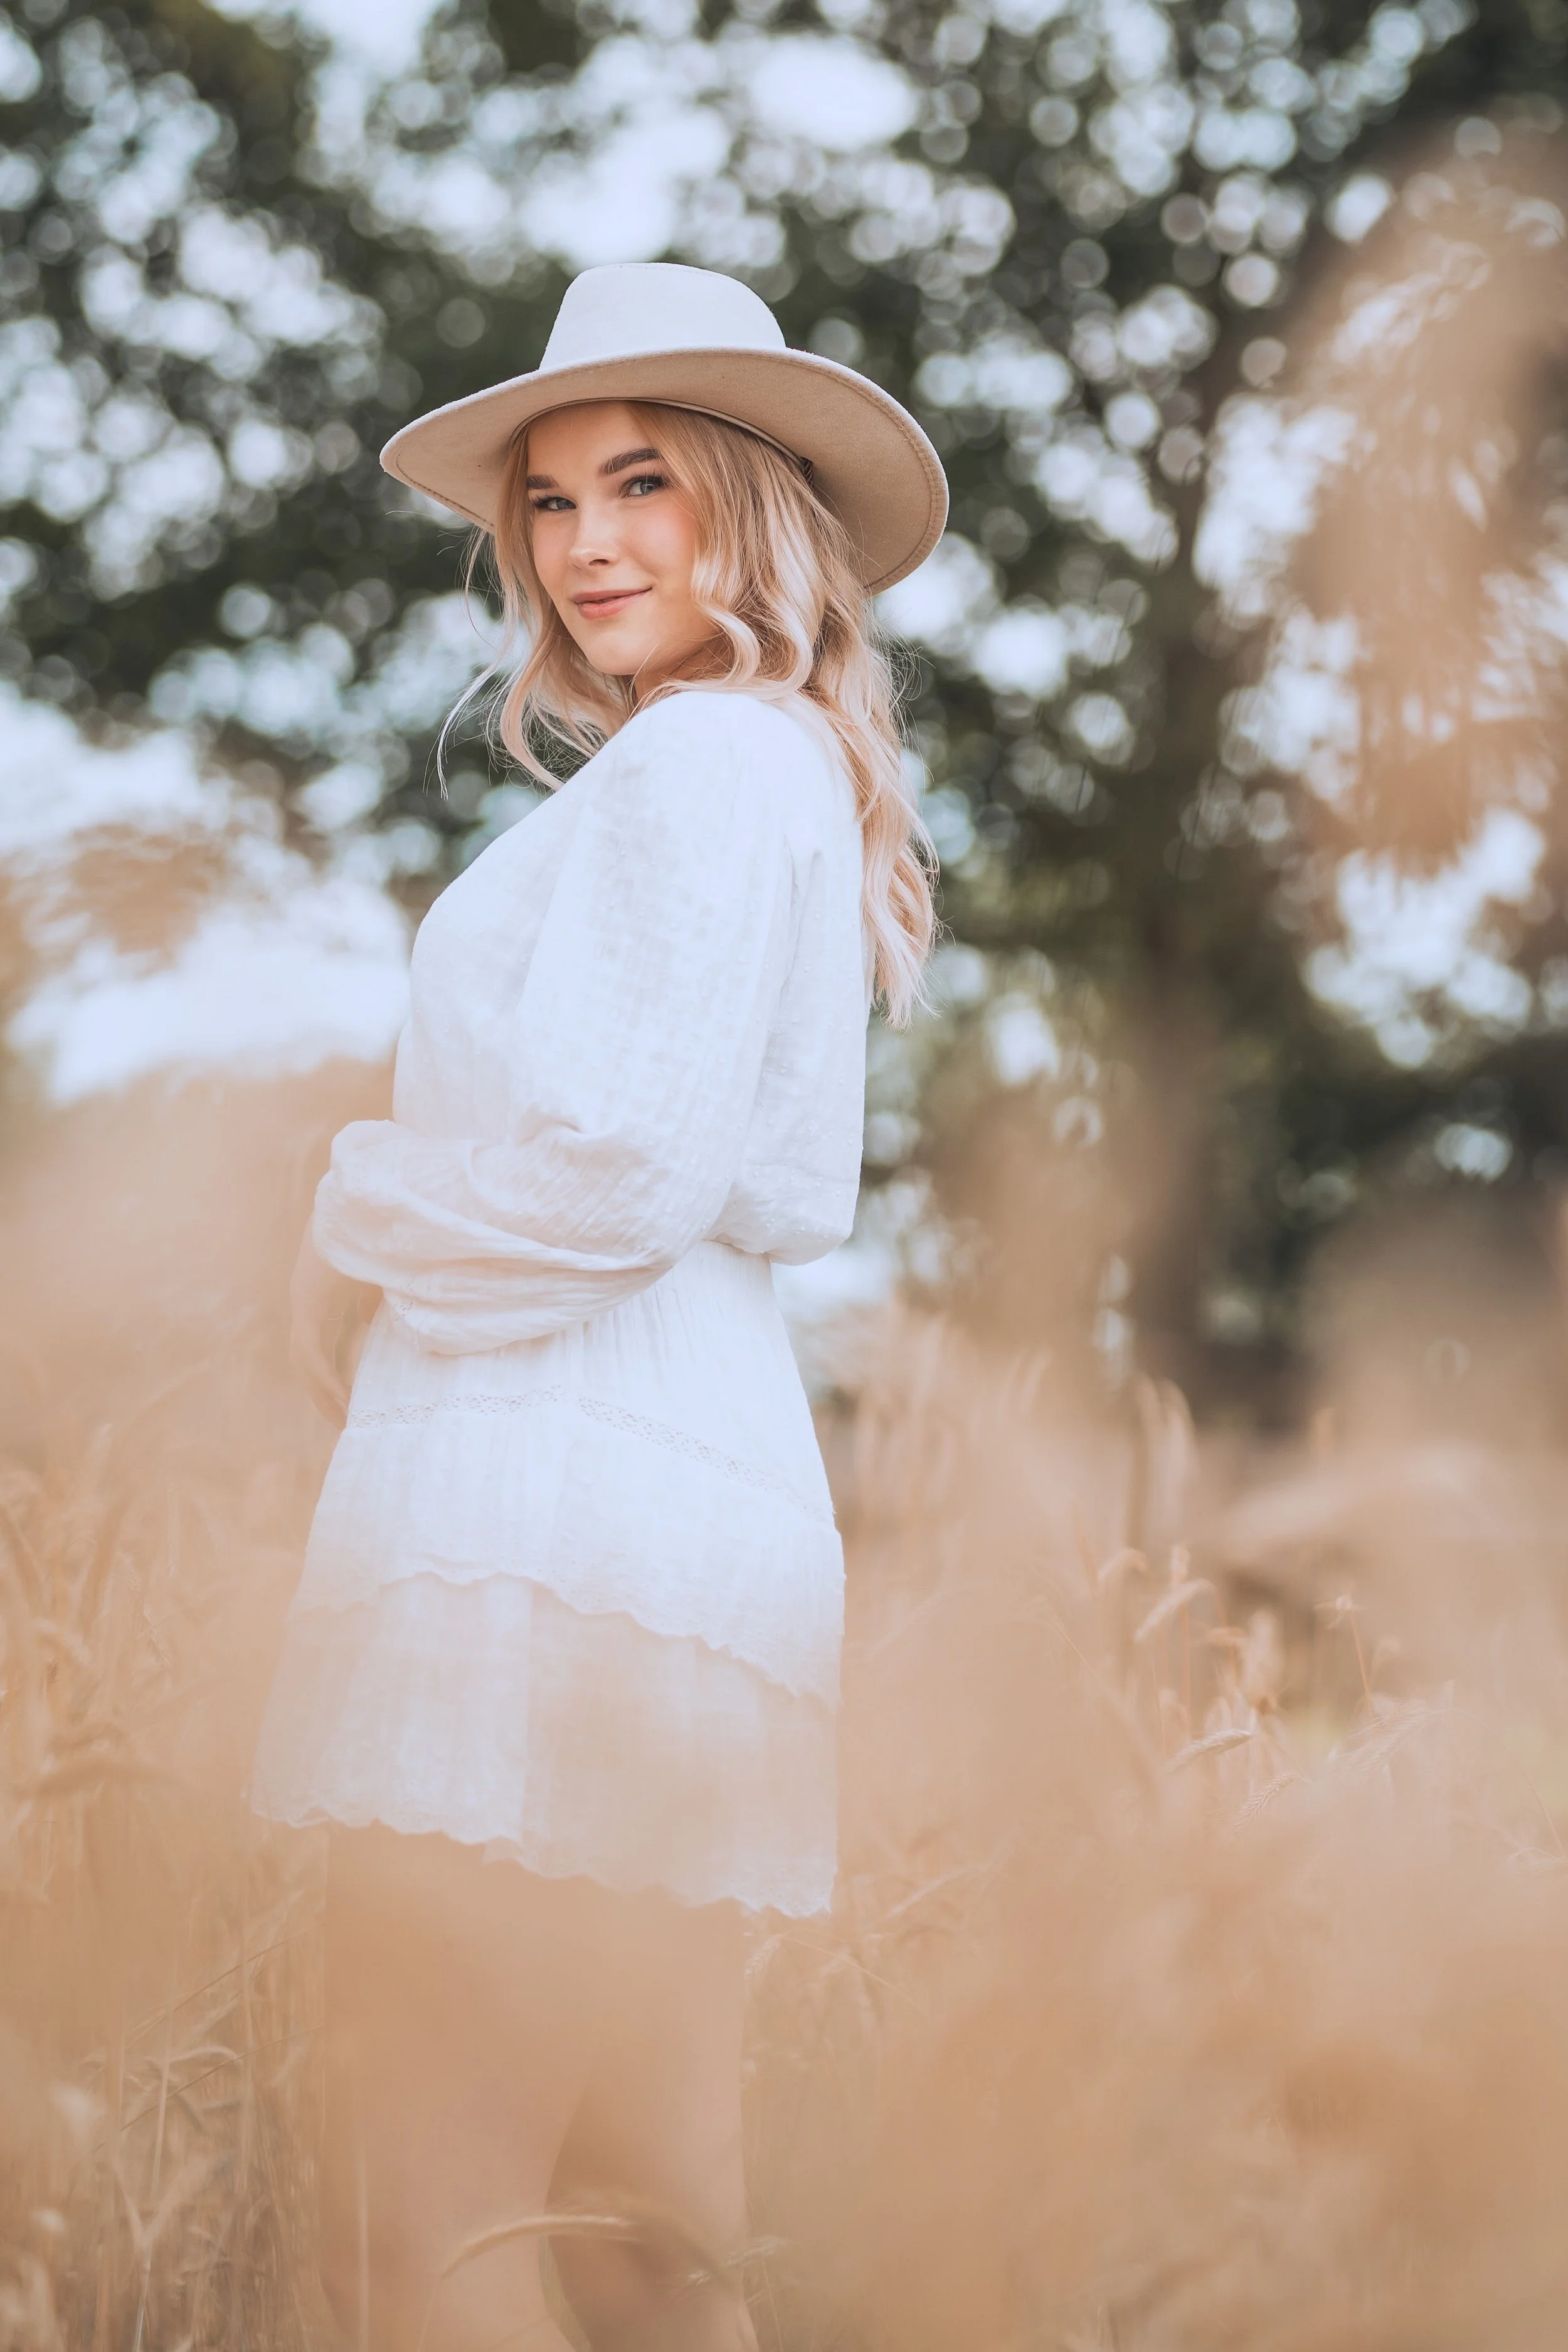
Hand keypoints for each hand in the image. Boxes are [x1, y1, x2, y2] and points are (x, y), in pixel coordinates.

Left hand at [289, 1226, 370, 1429]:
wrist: (370, 1201)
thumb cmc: (381, 1229)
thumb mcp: (382, 1271)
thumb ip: (375, 1297)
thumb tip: (371, 1323)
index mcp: (320, 1291)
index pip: (317, 1342)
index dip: (330, 1372)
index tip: (350, 1398)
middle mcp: (306, 1299)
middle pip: (306, 1359)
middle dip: (323, 1392)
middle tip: (344, 1421)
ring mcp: (304, 1302)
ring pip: (304, 1362)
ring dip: (322, 1394)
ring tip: (344, 1423)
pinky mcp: (309, 1306)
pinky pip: (312, 1356)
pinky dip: (326, 1382)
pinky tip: (344, 1404)